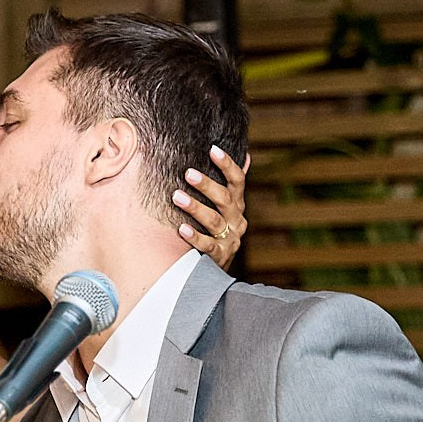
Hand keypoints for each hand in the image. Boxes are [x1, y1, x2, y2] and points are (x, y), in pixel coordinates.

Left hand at [174, 145, 251, 269]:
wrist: (216, 271)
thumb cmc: (215, 231)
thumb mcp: (225, 209)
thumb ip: (230, 184)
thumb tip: (246, 155)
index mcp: (237, 205)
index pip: (237, 181)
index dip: (227, 164)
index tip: (212, 149)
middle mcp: (237, 220)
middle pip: (225, 199)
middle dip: (207, 185)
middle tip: (188, 173)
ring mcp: (230, 239)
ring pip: (214, 221)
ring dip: (195, 207)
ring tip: (176, 196)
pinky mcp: (219, 256)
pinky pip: (207, 245)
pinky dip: (194, 236)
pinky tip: (181, 228)